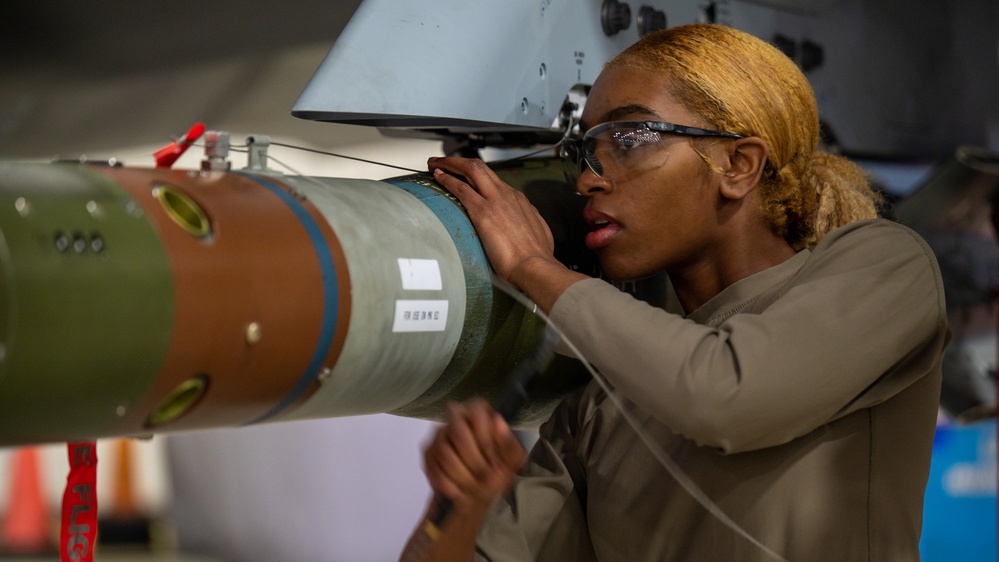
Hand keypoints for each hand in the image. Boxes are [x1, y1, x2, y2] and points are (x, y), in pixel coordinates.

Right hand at [423, 399, 524, 514]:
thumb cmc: (499, 466)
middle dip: (474, 462)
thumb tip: (497, 422)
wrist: (480, 486)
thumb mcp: (512, 458)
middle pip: (458, 434)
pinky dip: (447, 484)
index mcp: (479, 411)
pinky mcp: (429, 452)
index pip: (477, 415)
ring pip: (444, 453)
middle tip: (486, 481)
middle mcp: (456, 416)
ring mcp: (439, 434)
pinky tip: (458, 493)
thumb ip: (508, 442)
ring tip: (474, 490)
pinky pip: (433, 467)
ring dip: (461, 476)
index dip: (486, 441)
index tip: (495, 463)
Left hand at [428, 156, 556, 286]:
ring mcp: (495, 201)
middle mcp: (506, 194)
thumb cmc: (536, 257)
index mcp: (518, 200)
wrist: (535, 267)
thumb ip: (528, 221)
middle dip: (458, 162)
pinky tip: (437, 176)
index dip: (475, 176)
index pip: (492, 180)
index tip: (465, 177)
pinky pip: (462, 188)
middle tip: (443, 162)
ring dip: (450, 164)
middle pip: (480, 167)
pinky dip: (448, 179)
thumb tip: (525, 222)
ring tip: (434, 164)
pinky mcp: (483, 212)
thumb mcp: (537, 232)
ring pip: (471, 170)